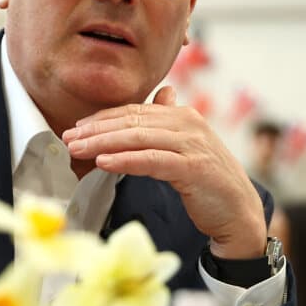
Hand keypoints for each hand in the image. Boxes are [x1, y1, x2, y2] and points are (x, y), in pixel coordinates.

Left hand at [62, 86, 266, 258]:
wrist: (238, 212)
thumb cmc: (207, 181)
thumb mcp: (186, 147)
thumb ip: (169, 123)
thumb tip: (162, 94)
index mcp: (183, 115)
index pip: (135, 111)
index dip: (102, 118)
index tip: (76, 126)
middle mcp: (189, 124)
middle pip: (132, 121)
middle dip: (96, 129)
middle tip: (67, 137)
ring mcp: (192, 144)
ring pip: (138, 138)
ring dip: (103, 143)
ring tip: (76, 148)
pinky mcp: (193, 168)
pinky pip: (151, 160)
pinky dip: (124, 160)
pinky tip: (103, 162)